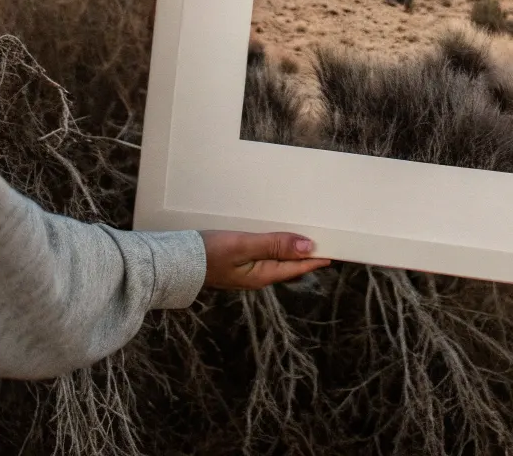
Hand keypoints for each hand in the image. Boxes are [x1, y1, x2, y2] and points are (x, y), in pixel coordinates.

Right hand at [200, 230, 329, 290]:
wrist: (176, 262)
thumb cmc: (210, 254)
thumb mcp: (244, 247)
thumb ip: (275, 245)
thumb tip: (309, 247)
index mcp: (263, 275)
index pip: (297, 266)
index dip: (317, 258)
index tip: (336, 249)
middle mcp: (257, 275)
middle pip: (289, 264)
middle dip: (307, 254)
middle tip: (326, 241)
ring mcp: (246, 270)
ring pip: (277, 258)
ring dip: (292, 248)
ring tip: (307, 237)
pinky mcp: (236, 262)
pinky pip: (264, 253)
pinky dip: (276, 244)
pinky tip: (276, 236)